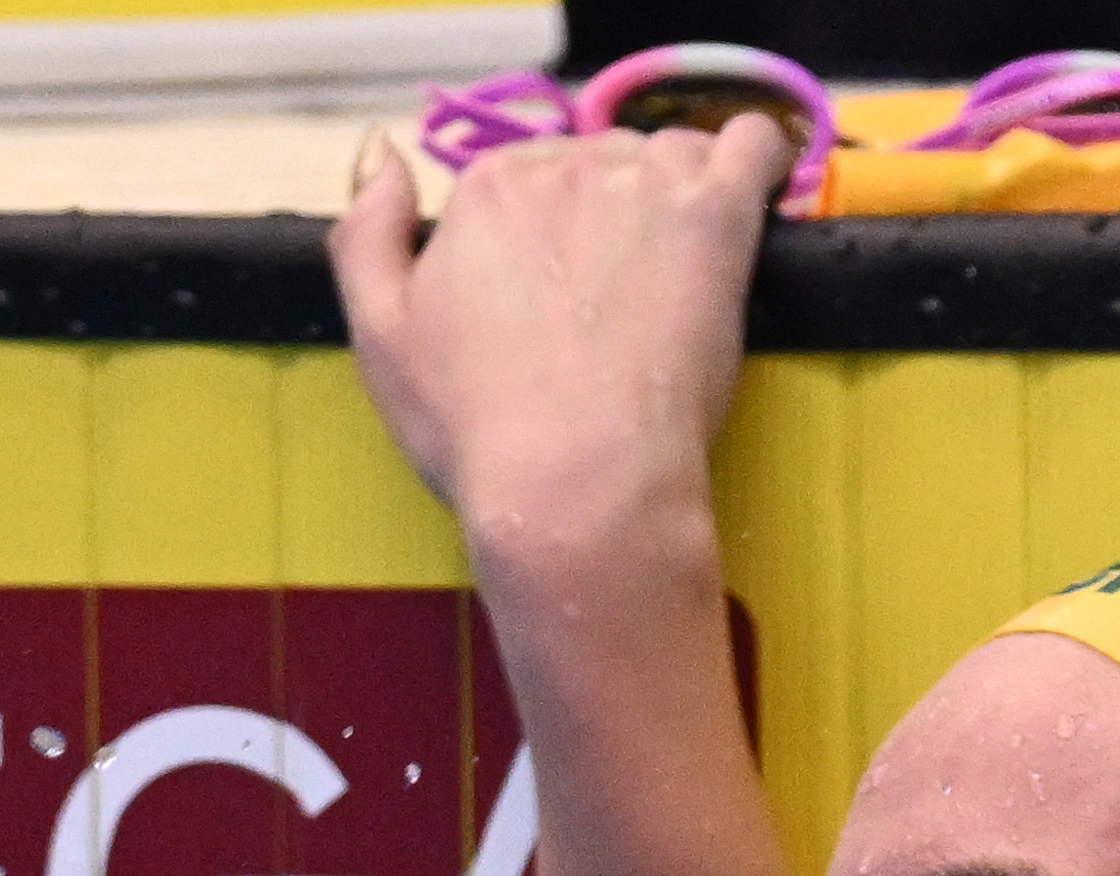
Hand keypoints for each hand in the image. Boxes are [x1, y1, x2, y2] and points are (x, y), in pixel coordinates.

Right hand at [327, 118, 794, 531]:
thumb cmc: (476, 430)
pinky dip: (753, 164)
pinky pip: (752, 146)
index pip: (528, 179)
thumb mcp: (380, 335)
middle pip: (602, 164)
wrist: (571, 484)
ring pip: (674, 156)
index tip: (559, 303)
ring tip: (675, 282)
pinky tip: (748, 205)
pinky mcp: (713, 217)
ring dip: (677, 199)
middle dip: (611, 219)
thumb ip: (366, 232)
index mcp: (483, 192)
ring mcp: (642, 186)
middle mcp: (561, 168)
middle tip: (615, 310)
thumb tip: (380, 154)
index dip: (546, 241)